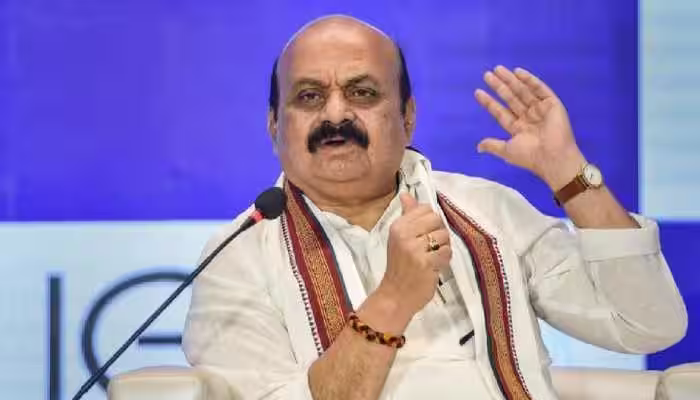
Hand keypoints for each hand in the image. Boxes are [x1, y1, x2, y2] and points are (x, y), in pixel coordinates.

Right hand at [374, 193, 451, 323]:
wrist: (395, 296)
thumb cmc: (399, 267)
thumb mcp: (398, 238)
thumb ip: (407, 215)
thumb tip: (406, 195)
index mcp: (398, 227)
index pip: (425, 209)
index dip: (431, 221)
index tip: (425, 235)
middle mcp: (404, 235)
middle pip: (437, 220)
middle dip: (439, 234)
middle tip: (431, 247)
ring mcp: (414, 250)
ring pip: (444, 236)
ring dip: (443, 249)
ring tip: (432, 258)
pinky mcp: (426, 263)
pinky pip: (446, 252)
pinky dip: (444, 260)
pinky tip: (434, 267)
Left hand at [474, 66, 586, 190]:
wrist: (552, 157)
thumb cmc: (530, 157)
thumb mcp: (507, 151)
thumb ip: (493, 145)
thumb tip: (478, 147)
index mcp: (518, 128)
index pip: (500, 112)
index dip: (489, 102)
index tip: (478, 91)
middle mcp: (528, 117)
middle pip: (510, 98)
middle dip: (499, 86)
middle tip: (486, 75)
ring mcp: (540, 110)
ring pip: (522, 91)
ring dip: (510, 80)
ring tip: (497, 69)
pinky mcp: (552, 104)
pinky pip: (540, 89)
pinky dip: (529, 80)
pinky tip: (518, 72)